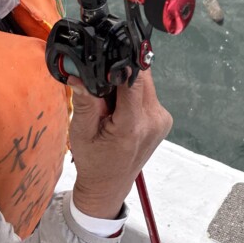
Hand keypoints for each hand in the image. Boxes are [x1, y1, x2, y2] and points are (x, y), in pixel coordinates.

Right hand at [68, 72, 172, 216]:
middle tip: (103, 86)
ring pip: (147, 84)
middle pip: (143, 78)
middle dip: (122, 74)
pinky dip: (135, 94)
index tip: (106, 57)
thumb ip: (84, 102)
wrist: (109, 185)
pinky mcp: (164, 120)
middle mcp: (153, 121)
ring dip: (129, 84)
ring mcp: (162, 121)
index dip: (120, 65)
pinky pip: (149, 95)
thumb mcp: (81, 132)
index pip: (133, 80)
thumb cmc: (94, 161)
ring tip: (111, 101)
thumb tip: (78, 76)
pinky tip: (122, 108)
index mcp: (132, 125)